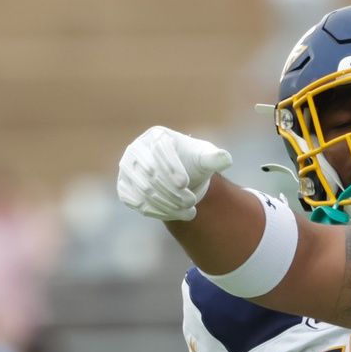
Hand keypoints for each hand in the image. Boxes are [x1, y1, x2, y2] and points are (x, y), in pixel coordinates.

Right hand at [117, 126, 232, 220]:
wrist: (178, 178)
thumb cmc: (192, 163)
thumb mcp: (205, 158)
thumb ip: (215, 158)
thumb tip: (226, 159)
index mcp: (156, 136)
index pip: (159, 149)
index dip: (170, 167)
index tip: (184, 183)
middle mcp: (137, 150)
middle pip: (150, 171)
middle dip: (172, 190)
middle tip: (191, 202)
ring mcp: (127, 169)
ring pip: (143, 189)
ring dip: (166, 203)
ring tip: (189, 211)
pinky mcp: (124, 187)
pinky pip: (135, 201)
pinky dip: (155, 210)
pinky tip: (174, 215)